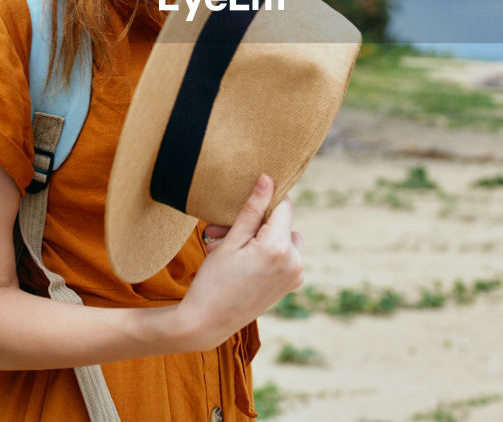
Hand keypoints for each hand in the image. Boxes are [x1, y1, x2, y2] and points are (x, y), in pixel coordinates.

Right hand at [178, 174, 304, 349]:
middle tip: (218, 232)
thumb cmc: (214, 281)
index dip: (264, 200)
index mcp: (279, 247)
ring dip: (259, 238)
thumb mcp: (232, 241)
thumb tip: (269, 179)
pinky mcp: (292, 284)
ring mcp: (296, 275)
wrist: (207, 323)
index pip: (284, 205)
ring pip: (282, 238)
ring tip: (226, 248)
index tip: (243, 205)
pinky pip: (285, 256)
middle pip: (281, 223)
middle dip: (253, 223)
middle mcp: (295, 261)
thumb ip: (253, 209)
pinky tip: (241, 262)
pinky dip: (266, 253)